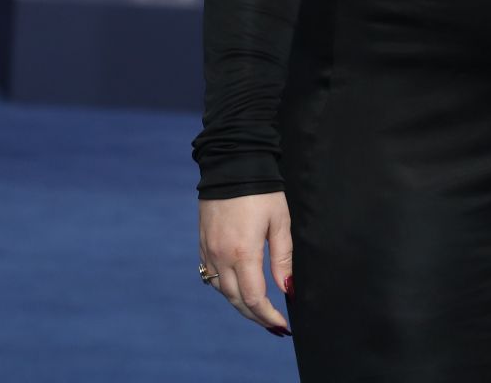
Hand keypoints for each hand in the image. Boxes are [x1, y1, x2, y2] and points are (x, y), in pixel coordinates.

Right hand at [199, 192, 292, 334]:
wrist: (232, 164)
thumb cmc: (262, 191)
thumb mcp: (280, 222)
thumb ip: (283, 258)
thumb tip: (288, 288)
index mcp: (243, 253)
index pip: (254, 298)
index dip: (269, 316)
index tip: (283, 326)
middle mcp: (221, 257)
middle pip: (236, 300)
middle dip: (256, 317)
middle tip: (274, 325)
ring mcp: (209, 251)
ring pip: (222, 291)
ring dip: (240, 304)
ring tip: (260, 311)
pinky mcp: (203, 244)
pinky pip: (210, 276)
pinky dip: (225, 288)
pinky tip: (239, 289)